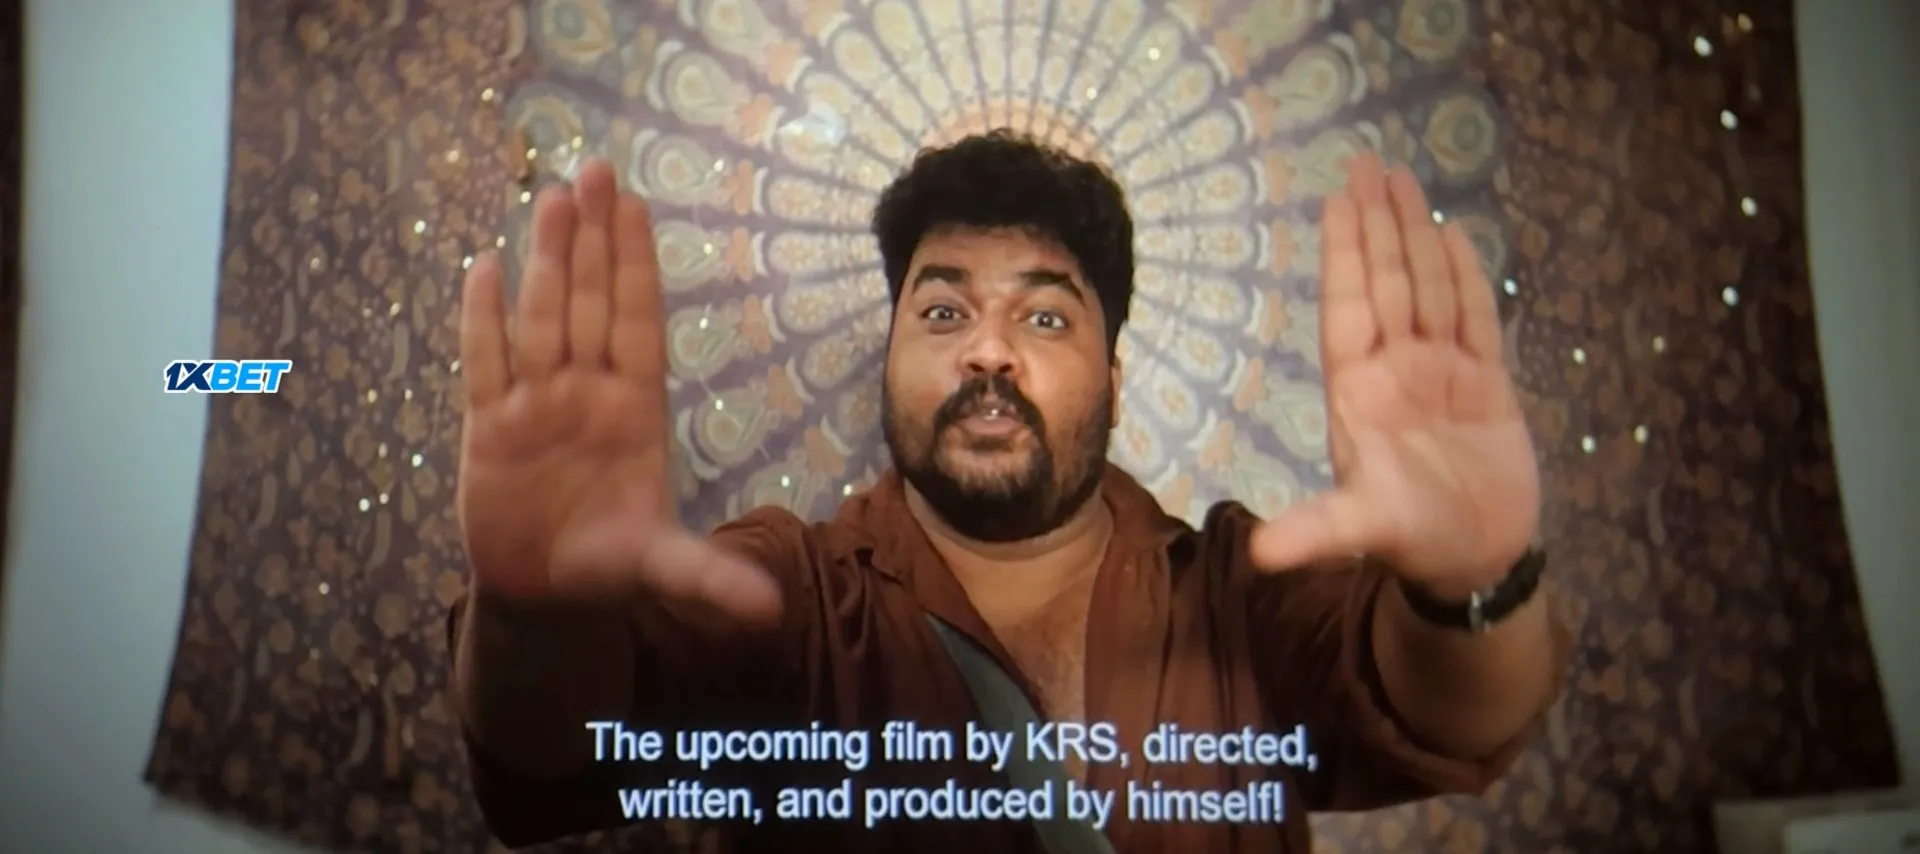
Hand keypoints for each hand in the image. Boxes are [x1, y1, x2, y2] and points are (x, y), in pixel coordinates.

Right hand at [456, 158, 780, 619]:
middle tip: (595, 170)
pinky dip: (481, 318)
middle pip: (590, 303)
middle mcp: (586, 393)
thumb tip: (768, 610)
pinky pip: (484, 362)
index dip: (636, 264)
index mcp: (634, 411)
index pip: (638, 322)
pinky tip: (485, 265)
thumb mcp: (662, 571)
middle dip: (593, 240)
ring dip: (546, 260)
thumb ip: (708, 581)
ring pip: (540, 318)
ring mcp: (536, 404)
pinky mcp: (488, 427)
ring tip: (552, 197)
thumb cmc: (610, 567)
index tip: (637, 206)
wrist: (545, 594)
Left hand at [1248, 152, 1539, 594]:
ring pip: (1428, 289)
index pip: (1351, 306)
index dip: (1346, 253)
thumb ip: (1317, 531)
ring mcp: (1443, 373)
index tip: (1338, 200)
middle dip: (1377, 224)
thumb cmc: (1412, 541)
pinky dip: (1465, 277)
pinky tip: (1452, 236)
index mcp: (1361, 390)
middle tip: (1367, 163)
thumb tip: (1260, 555)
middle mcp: (1397, 371)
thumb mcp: (1362, 529)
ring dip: (1415, 237)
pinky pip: (1476, 317)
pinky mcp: (1488, 384)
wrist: (1475, 561)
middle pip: (1386, 282)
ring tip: (1404, 181)